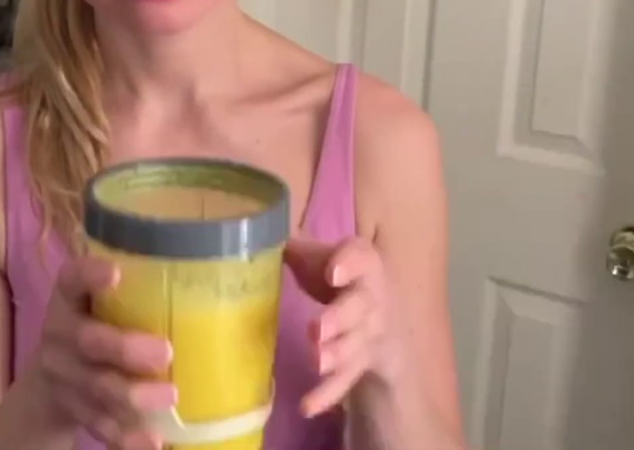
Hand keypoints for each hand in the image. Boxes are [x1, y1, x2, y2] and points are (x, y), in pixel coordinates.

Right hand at [34, 255, 176, 449]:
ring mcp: (64, 377)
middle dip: (125, 348)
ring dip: (133, 396)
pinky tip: (152, 441)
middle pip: (88, 341)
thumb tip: (213, 277)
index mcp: (69, 299)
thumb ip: (134, 293)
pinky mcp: (75, 410)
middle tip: (166, 352)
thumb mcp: (101, 306)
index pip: (72, 278)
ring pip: (97, 387)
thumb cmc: (96, 329)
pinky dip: (127, 436)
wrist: (50, 386)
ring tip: (170, 399)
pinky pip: (101, 424)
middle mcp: (60, 335)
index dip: (90, 274)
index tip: (115, 274)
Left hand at [285, 237, 391, 417]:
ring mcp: (369, 334)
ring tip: (317, 361)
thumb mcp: (321, 260)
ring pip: (357, 345)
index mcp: (362, 264)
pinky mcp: (361, 364)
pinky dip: (327, 393)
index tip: (332, 271)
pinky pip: (346, 381)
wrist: (381, 320)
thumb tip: (252, 227)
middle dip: (341, 318)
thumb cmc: (340, 281)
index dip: (350, 263)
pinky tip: (308, 405)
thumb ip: (295, 248)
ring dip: (337, 354)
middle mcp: (372, 299)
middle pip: (362, 307)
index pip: (362, 258)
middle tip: (318, 329)